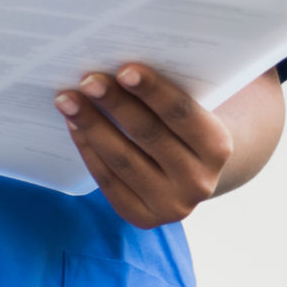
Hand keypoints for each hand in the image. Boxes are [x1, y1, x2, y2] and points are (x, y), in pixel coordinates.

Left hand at [57, 64, 235, 227]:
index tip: (124, 69)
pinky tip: (74, 126)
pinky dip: (88, 150)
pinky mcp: (143, 218)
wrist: (197, 174)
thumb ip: (168, 97)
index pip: (182, 114)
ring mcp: (170, 205)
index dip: (153, 91)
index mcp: (218, 148)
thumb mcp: (194, 111)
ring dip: (91, 126)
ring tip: (68, 100)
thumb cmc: (188, 128)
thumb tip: (117, 71)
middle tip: (88, 80)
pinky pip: (108, 181)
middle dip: (115, 104)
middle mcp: (199, 182)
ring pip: (122, 160)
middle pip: (148, 135)